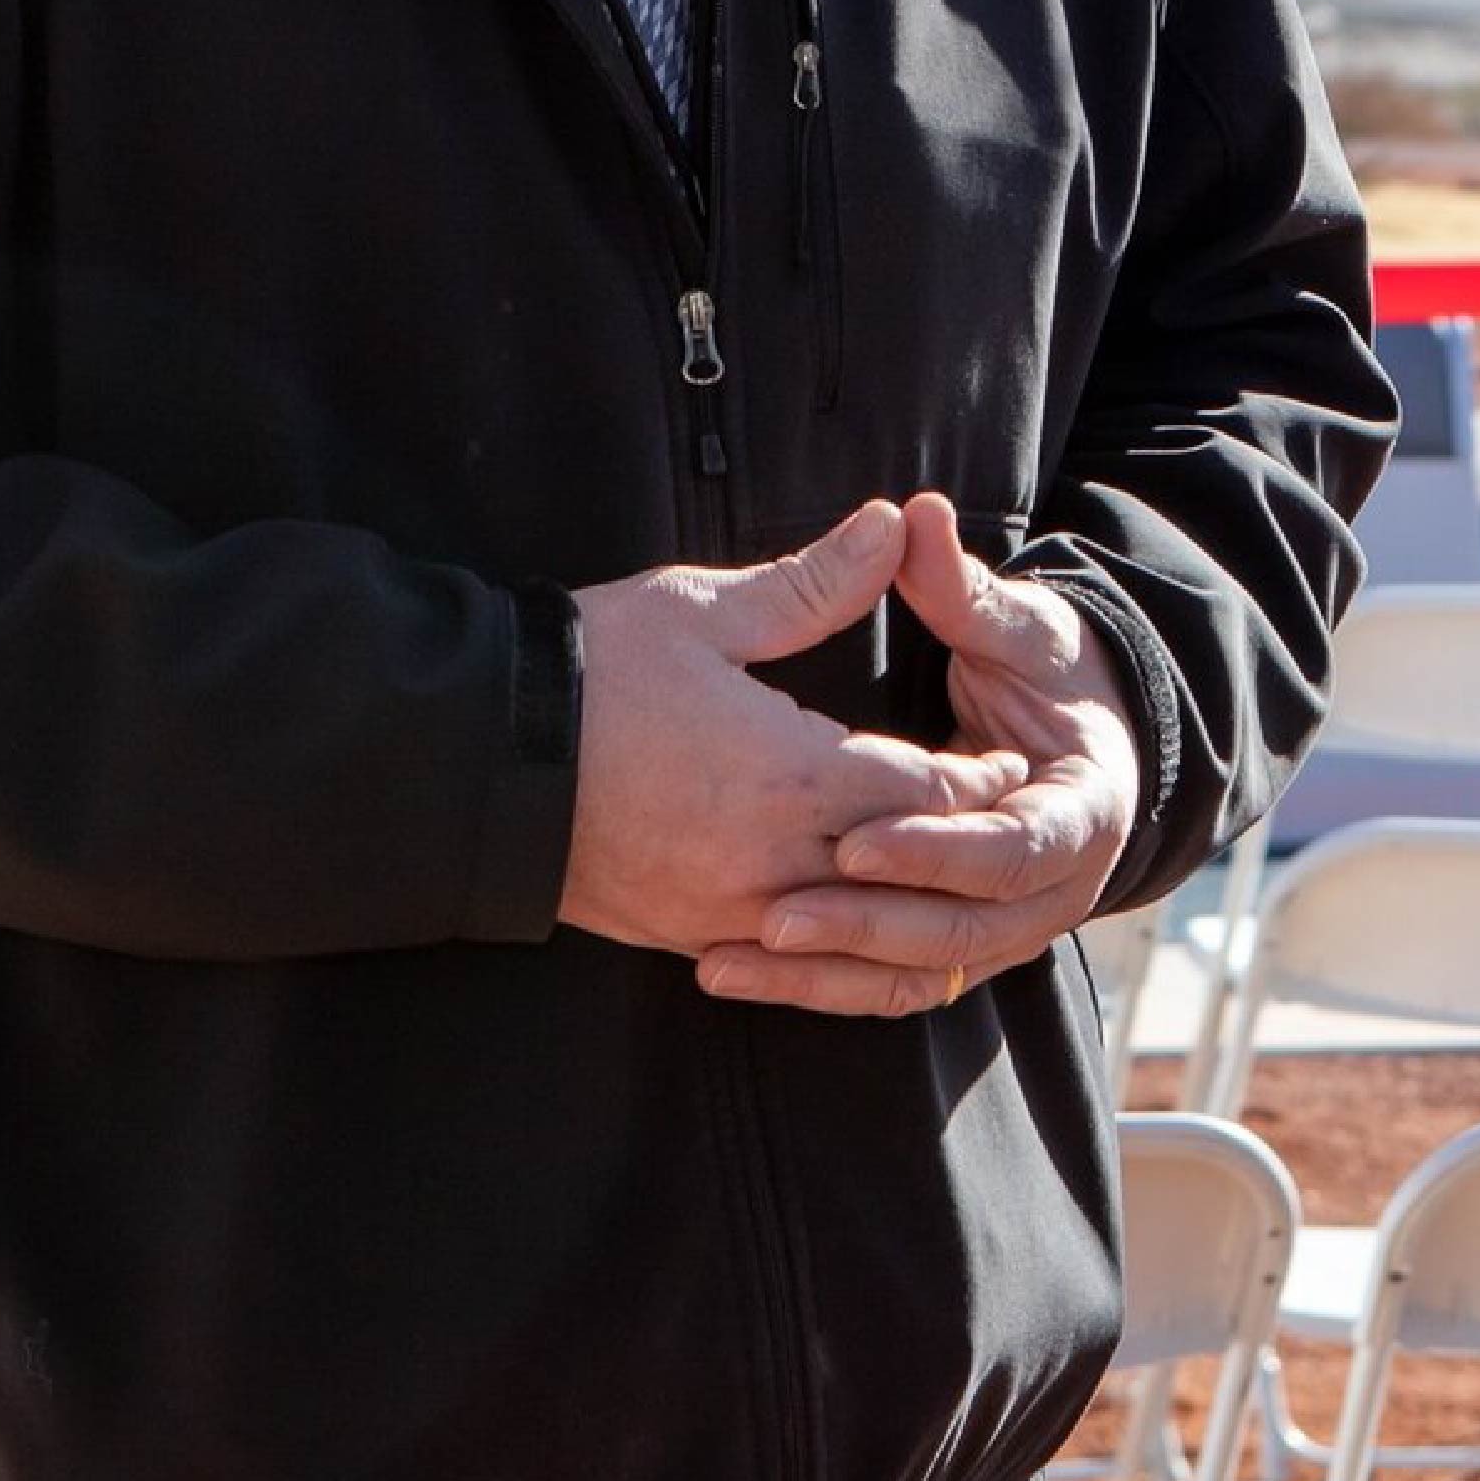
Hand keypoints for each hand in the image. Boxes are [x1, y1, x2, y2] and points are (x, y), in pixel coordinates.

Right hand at [558, 502, 1023, 960]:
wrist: (470, 763)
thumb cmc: (588, 672)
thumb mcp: (703, 610)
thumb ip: (812, 582)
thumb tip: (892, 523)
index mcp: (790, 772)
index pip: (924, 791)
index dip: (975, 779)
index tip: (1009, 762)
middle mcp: (770, 858)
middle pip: (897, 866)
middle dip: (950, 843)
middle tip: (996, 819)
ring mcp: (725, 908)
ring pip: (846, 929)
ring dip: (897, 904)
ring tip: (937, 875)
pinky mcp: (683, 934)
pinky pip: (783, 957)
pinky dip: (829, 946)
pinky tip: (850, 927)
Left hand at [698, 488, 1143, 1019]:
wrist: (1079, 737)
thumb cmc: (1048, 676)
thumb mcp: (1018, 629)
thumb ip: (963, 588)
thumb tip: (915, 514)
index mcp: (1082, 811)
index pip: (1011, 851)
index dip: (935, 850)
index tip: (853, 838)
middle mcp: (1055, 890)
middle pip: (961, 934)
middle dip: (867, 925)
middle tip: (774, 914)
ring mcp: (1007, 932)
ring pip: (918, 976)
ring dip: (829, 973)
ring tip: (736, 954)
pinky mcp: (955, 951)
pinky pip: (888, 987)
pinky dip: (819, 988)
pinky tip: (735, 971)